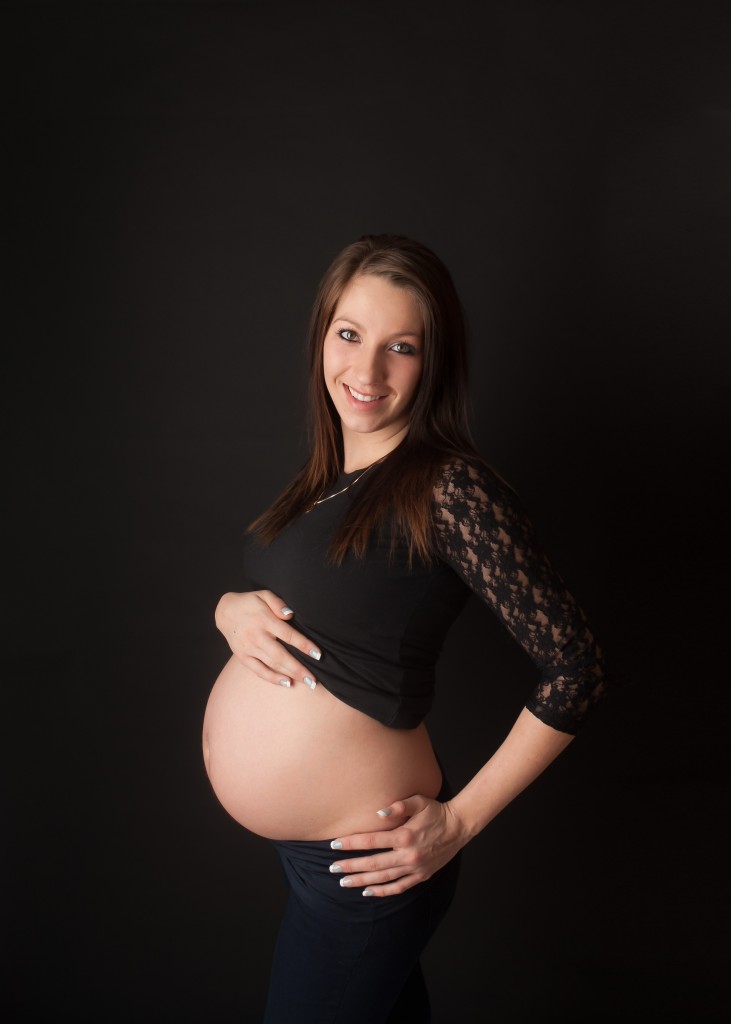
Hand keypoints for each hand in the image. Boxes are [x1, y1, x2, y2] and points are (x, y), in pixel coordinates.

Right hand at [214, 590, 321, 688]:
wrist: (225, 612)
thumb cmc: (250, 603)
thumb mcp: (264, 594)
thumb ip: (278, 603)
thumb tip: (290, 615)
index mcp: (264, 620)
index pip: (288, 635)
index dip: (304, 645)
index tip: (318, 654)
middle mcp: (256, 636)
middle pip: (281, 655)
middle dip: (298, 668)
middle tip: (314, 679)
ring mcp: (249, 648)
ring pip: (272, 664)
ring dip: (289, 674)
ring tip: (306, 682)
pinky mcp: (243, 656)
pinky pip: (258, 670)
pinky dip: (272, 678)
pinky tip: (286, 683)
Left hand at [328, 795, 469, 896]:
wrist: (459, 827)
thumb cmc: (436, 811)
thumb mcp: (419, 801)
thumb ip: (398, 806)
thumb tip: (378, 813)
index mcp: (405, 836)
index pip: (371, 841)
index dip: (351, 843)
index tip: (334, 845)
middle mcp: (408, 855)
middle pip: (373, 863)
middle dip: (351, 866)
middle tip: (333, 868)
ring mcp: (415, 868)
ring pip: (383, 878)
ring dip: (362, 881)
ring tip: (344, 882)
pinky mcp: (421, 875)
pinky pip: (399, 887)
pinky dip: (383, 891)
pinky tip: (368, 891)